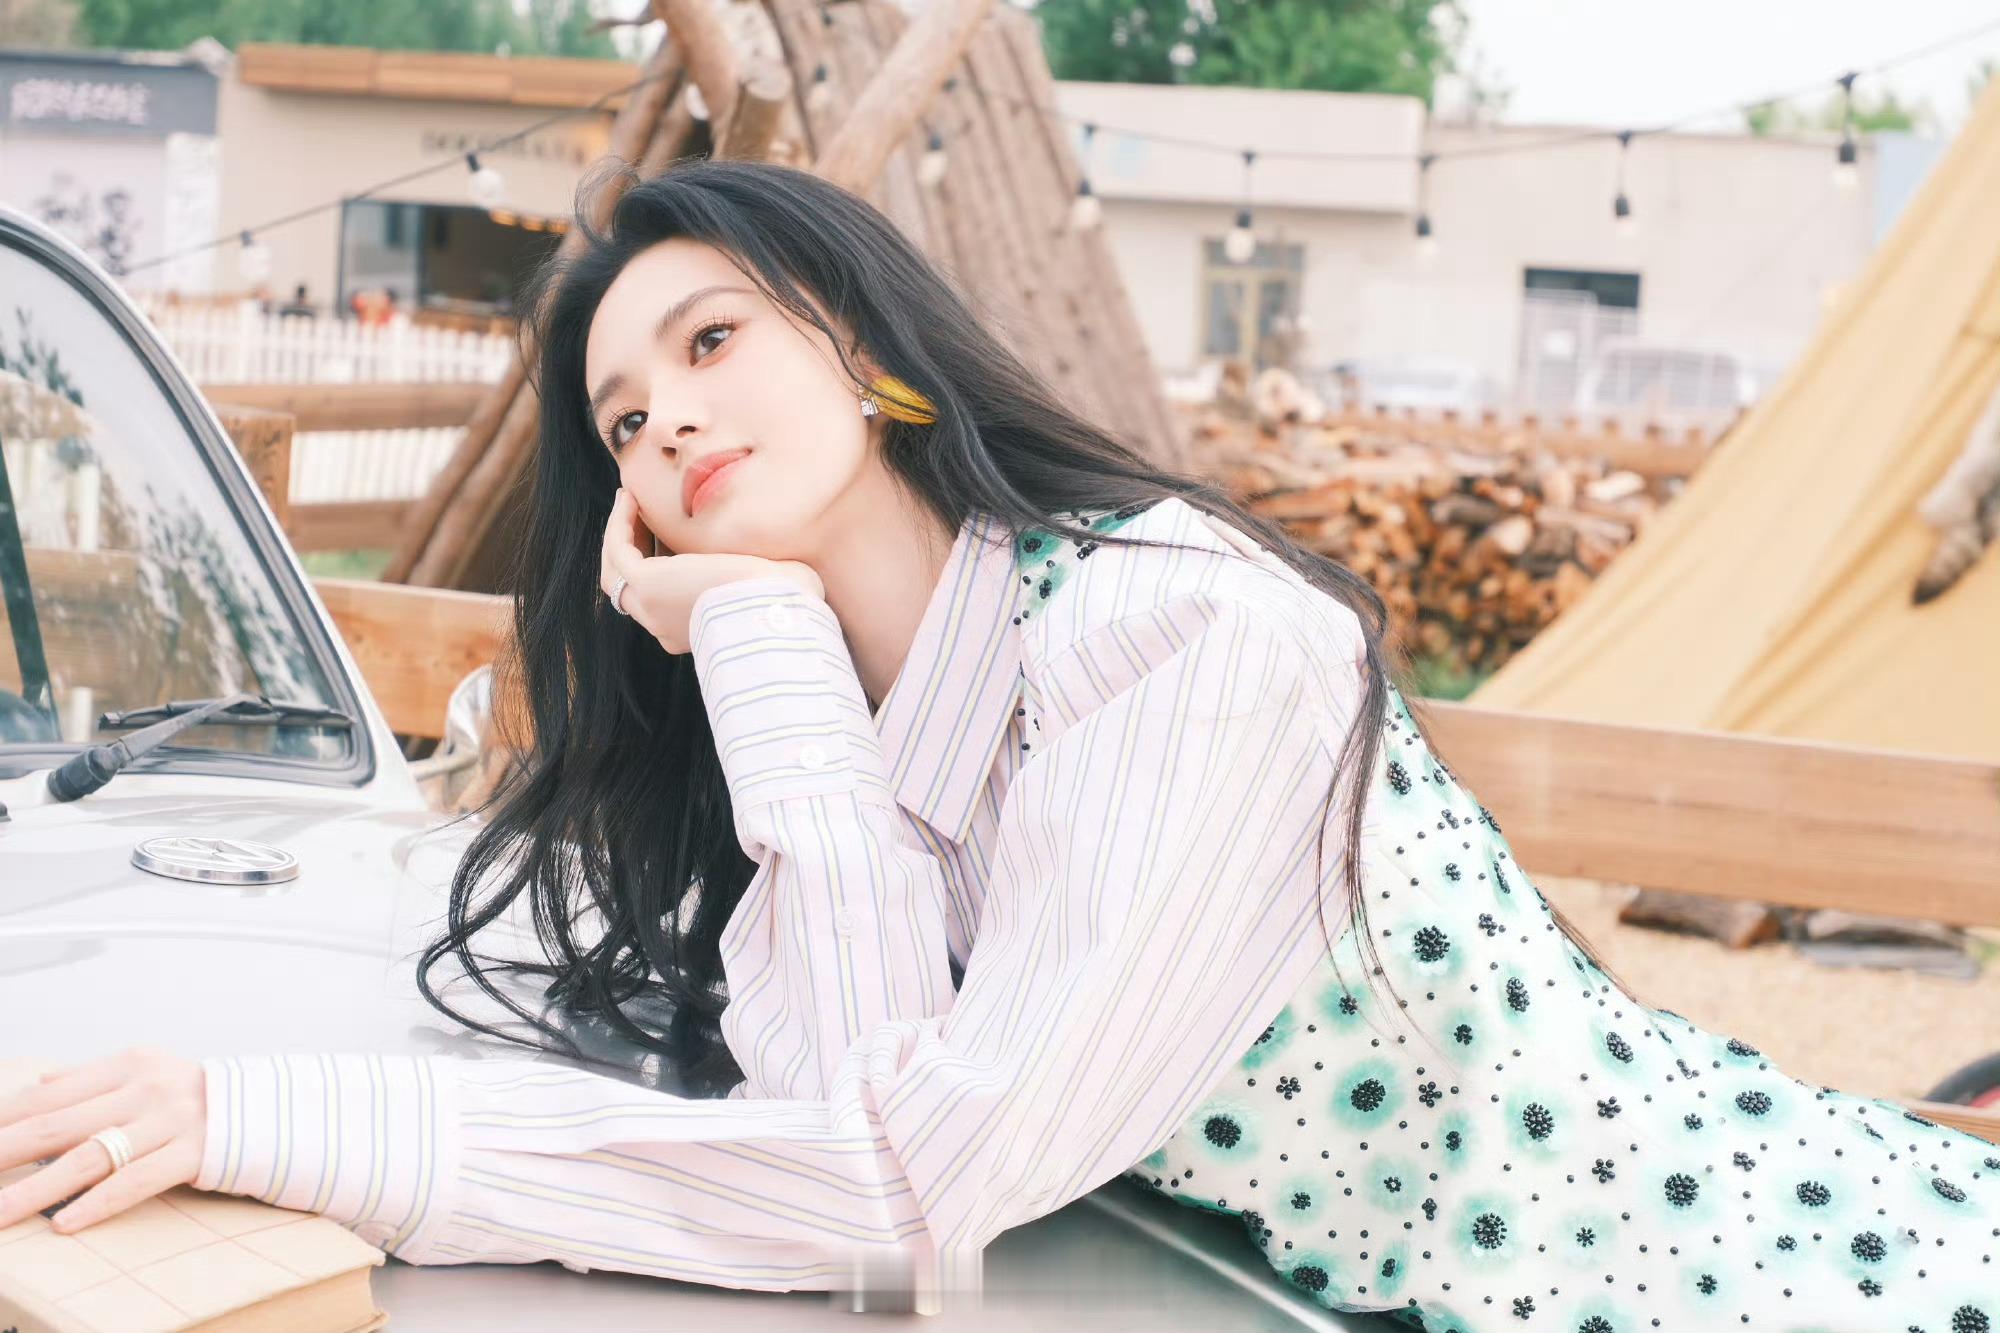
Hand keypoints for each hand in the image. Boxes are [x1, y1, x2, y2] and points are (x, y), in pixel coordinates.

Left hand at [0, 1047, 205, 1233]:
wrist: (266, 1106)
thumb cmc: (193, 1094)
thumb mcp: (149, 1069)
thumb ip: (95, 1077)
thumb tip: (42, 1082)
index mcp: (127, 1065)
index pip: (48, 1095)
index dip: (4, 1120)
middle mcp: (145, 1090)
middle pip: (57, 1127)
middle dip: (3, 1153)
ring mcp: (169, 1122)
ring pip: (89, 1159)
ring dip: (35, 1190)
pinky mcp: (193, 1154)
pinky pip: (137, 1182)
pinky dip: (98, 1202)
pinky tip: (63, 1223)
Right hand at [600, 487, 824, 653]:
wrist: (774, 606)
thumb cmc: (783, 599)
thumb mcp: (767, 586)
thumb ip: (759, 572)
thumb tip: (779, 554)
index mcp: (695, 632)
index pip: (663, 602)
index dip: (659, 566)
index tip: (663, 536)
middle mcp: (665, 627)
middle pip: (630, 591)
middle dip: (631, 550)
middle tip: (636, 514)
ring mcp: (651, 609)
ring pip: (616, 574)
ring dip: (619, 535)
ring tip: (628, 500)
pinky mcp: (646, 585)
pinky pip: (618, 550)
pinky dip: (620, 522)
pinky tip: (630, 496)